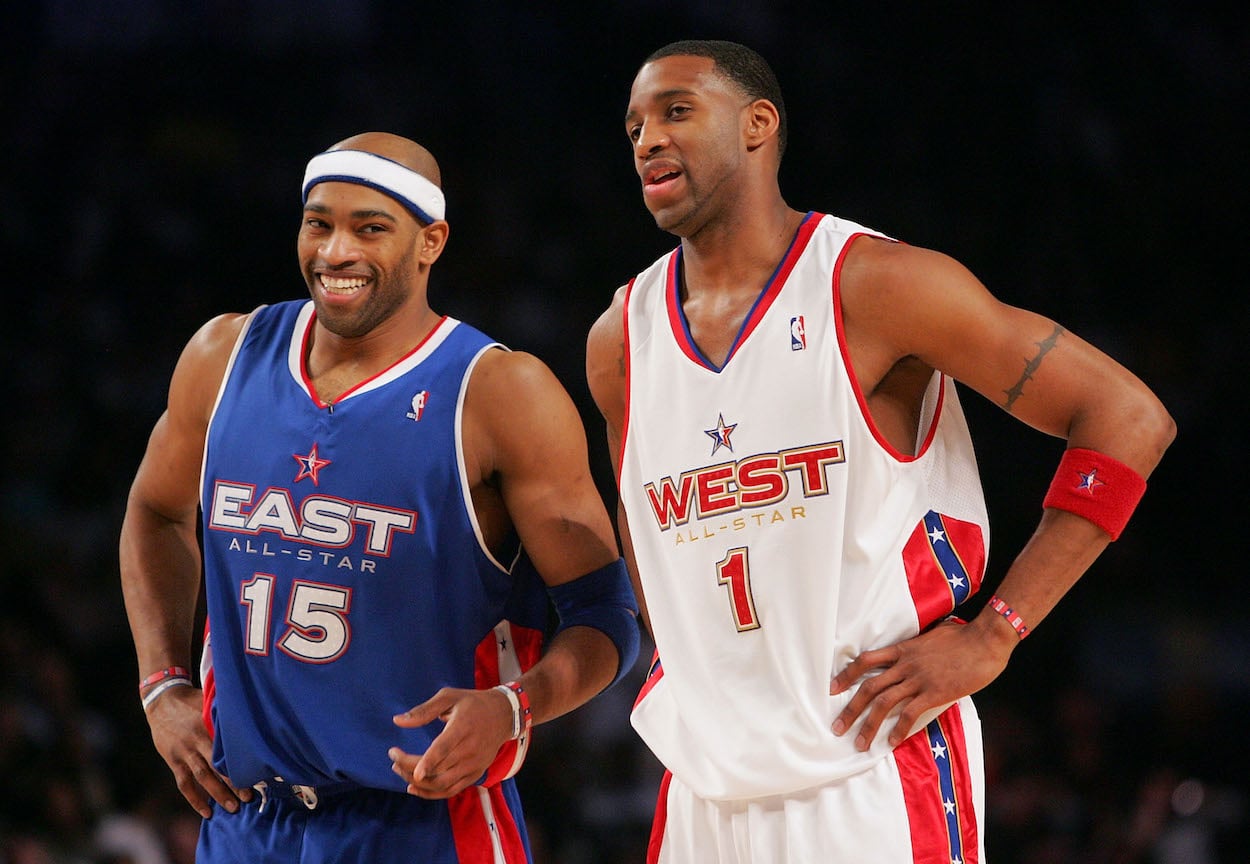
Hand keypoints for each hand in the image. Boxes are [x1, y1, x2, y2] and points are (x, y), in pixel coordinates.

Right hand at [145, 686, 251, 817]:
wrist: (162, 700)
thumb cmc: (192, 700)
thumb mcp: (209, 701)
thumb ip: (224, 714)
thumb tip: (252, 716)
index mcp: (208, 726)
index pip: (227, 748)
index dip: (241, 762)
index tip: (257, 774)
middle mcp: (196, 741)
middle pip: (217, 766)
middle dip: (233, 784)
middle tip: (248, 798)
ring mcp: (184, 753)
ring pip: (202, 777)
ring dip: (217, 794)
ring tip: (233, 808)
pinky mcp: (173, 761)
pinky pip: (184, 784)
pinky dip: (195, 799)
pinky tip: (206, 812)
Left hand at [389, 686, 512, 798]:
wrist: (504, 715)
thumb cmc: (472, 704)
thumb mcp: (449, 697)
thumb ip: (423, 710)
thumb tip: (397, 721)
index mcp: (463, 727)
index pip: (444, 749)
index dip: (426, 761)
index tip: (406, 767)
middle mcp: (470, 750)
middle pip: (437, 769)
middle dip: (409, 768)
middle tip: (393, 758)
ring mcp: (474, 765)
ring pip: (442, 784)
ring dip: (417, 782)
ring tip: (399, 770)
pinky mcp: (475, 774)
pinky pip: (451, 790)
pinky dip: (431, 793)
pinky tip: (414, 786)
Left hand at [828, 617, 1013, 749]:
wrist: (986, 640)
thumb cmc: (964, 637)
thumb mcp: (933, 635)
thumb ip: (919, 645)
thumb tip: (915, 650)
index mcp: (903, 649)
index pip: (866, 661)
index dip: (846, 675)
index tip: (832, 688)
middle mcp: (905, 665)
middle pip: (868, 687)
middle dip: (850, 709)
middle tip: (836, 727)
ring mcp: (919, 679)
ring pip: (884, 703)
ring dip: (868, 725)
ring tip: (859, 743)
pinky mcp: (935, 693)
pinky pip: (910, 714)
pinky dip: (898, 729)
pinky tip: (891, 742)